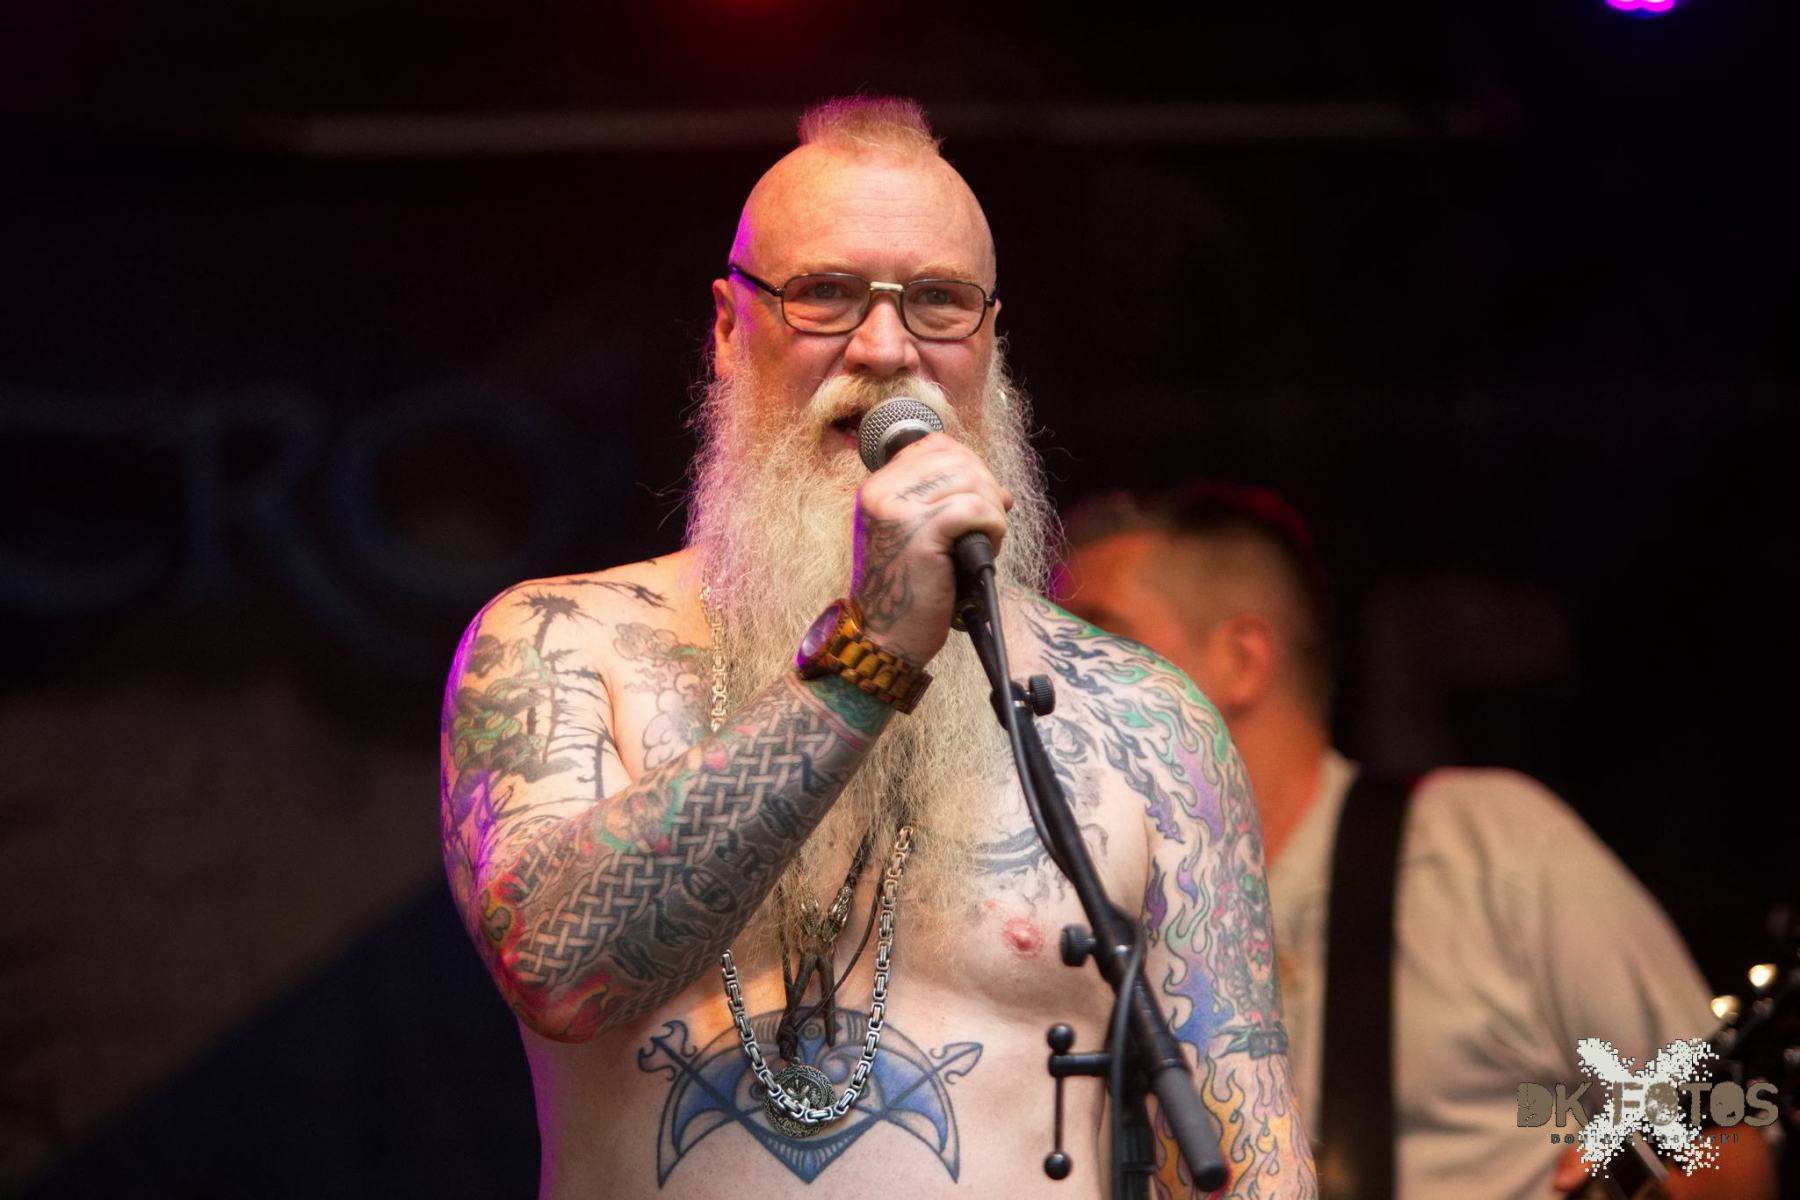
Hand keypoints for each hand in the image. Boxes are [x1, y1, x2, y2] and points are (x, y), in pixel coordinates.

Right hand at [849, 431, 1011, 664]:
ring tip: (986, 542)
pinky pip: (975, 508)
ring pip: (971, 481)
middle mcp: (883, 491)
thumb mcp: (925, 535)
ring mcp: (899, 510)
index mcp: (880, 487)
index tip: (979, 498)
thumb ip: (952, 502)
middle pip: (958, 459)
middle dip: (986, 489)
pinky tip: (987, 549)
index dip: (969, 466)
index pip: (936, 446)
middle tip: (988, 526)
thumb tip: (1003, 491)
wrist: (887, 635)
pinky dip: (993, 526)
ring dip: (992, 511)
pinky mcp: (920, 532)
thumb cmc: (910, 590)